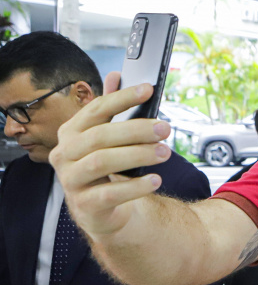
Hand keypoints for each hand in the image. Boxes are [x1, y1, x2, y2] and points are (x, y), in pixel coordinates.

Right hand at [49, 71, 171, 240]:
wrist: (100, 209)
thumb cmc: (106, 167)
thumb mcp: (107, 138)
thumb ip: (110, 109)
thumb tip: (116, 75)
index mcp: (71, 132)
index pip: (96, 109)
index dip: (122, 97)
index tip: (148, 89)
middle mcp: (65, 154)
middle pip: (100, 136)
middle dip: (136, 130)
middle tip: (165, 128)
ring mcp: (72, 180)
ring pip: (102, 162)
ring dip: (137, 155)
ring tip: (165, 152)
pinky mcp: (85, 204)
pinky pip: (110, 193)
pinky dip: (135, 186)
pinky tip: (155, 179)